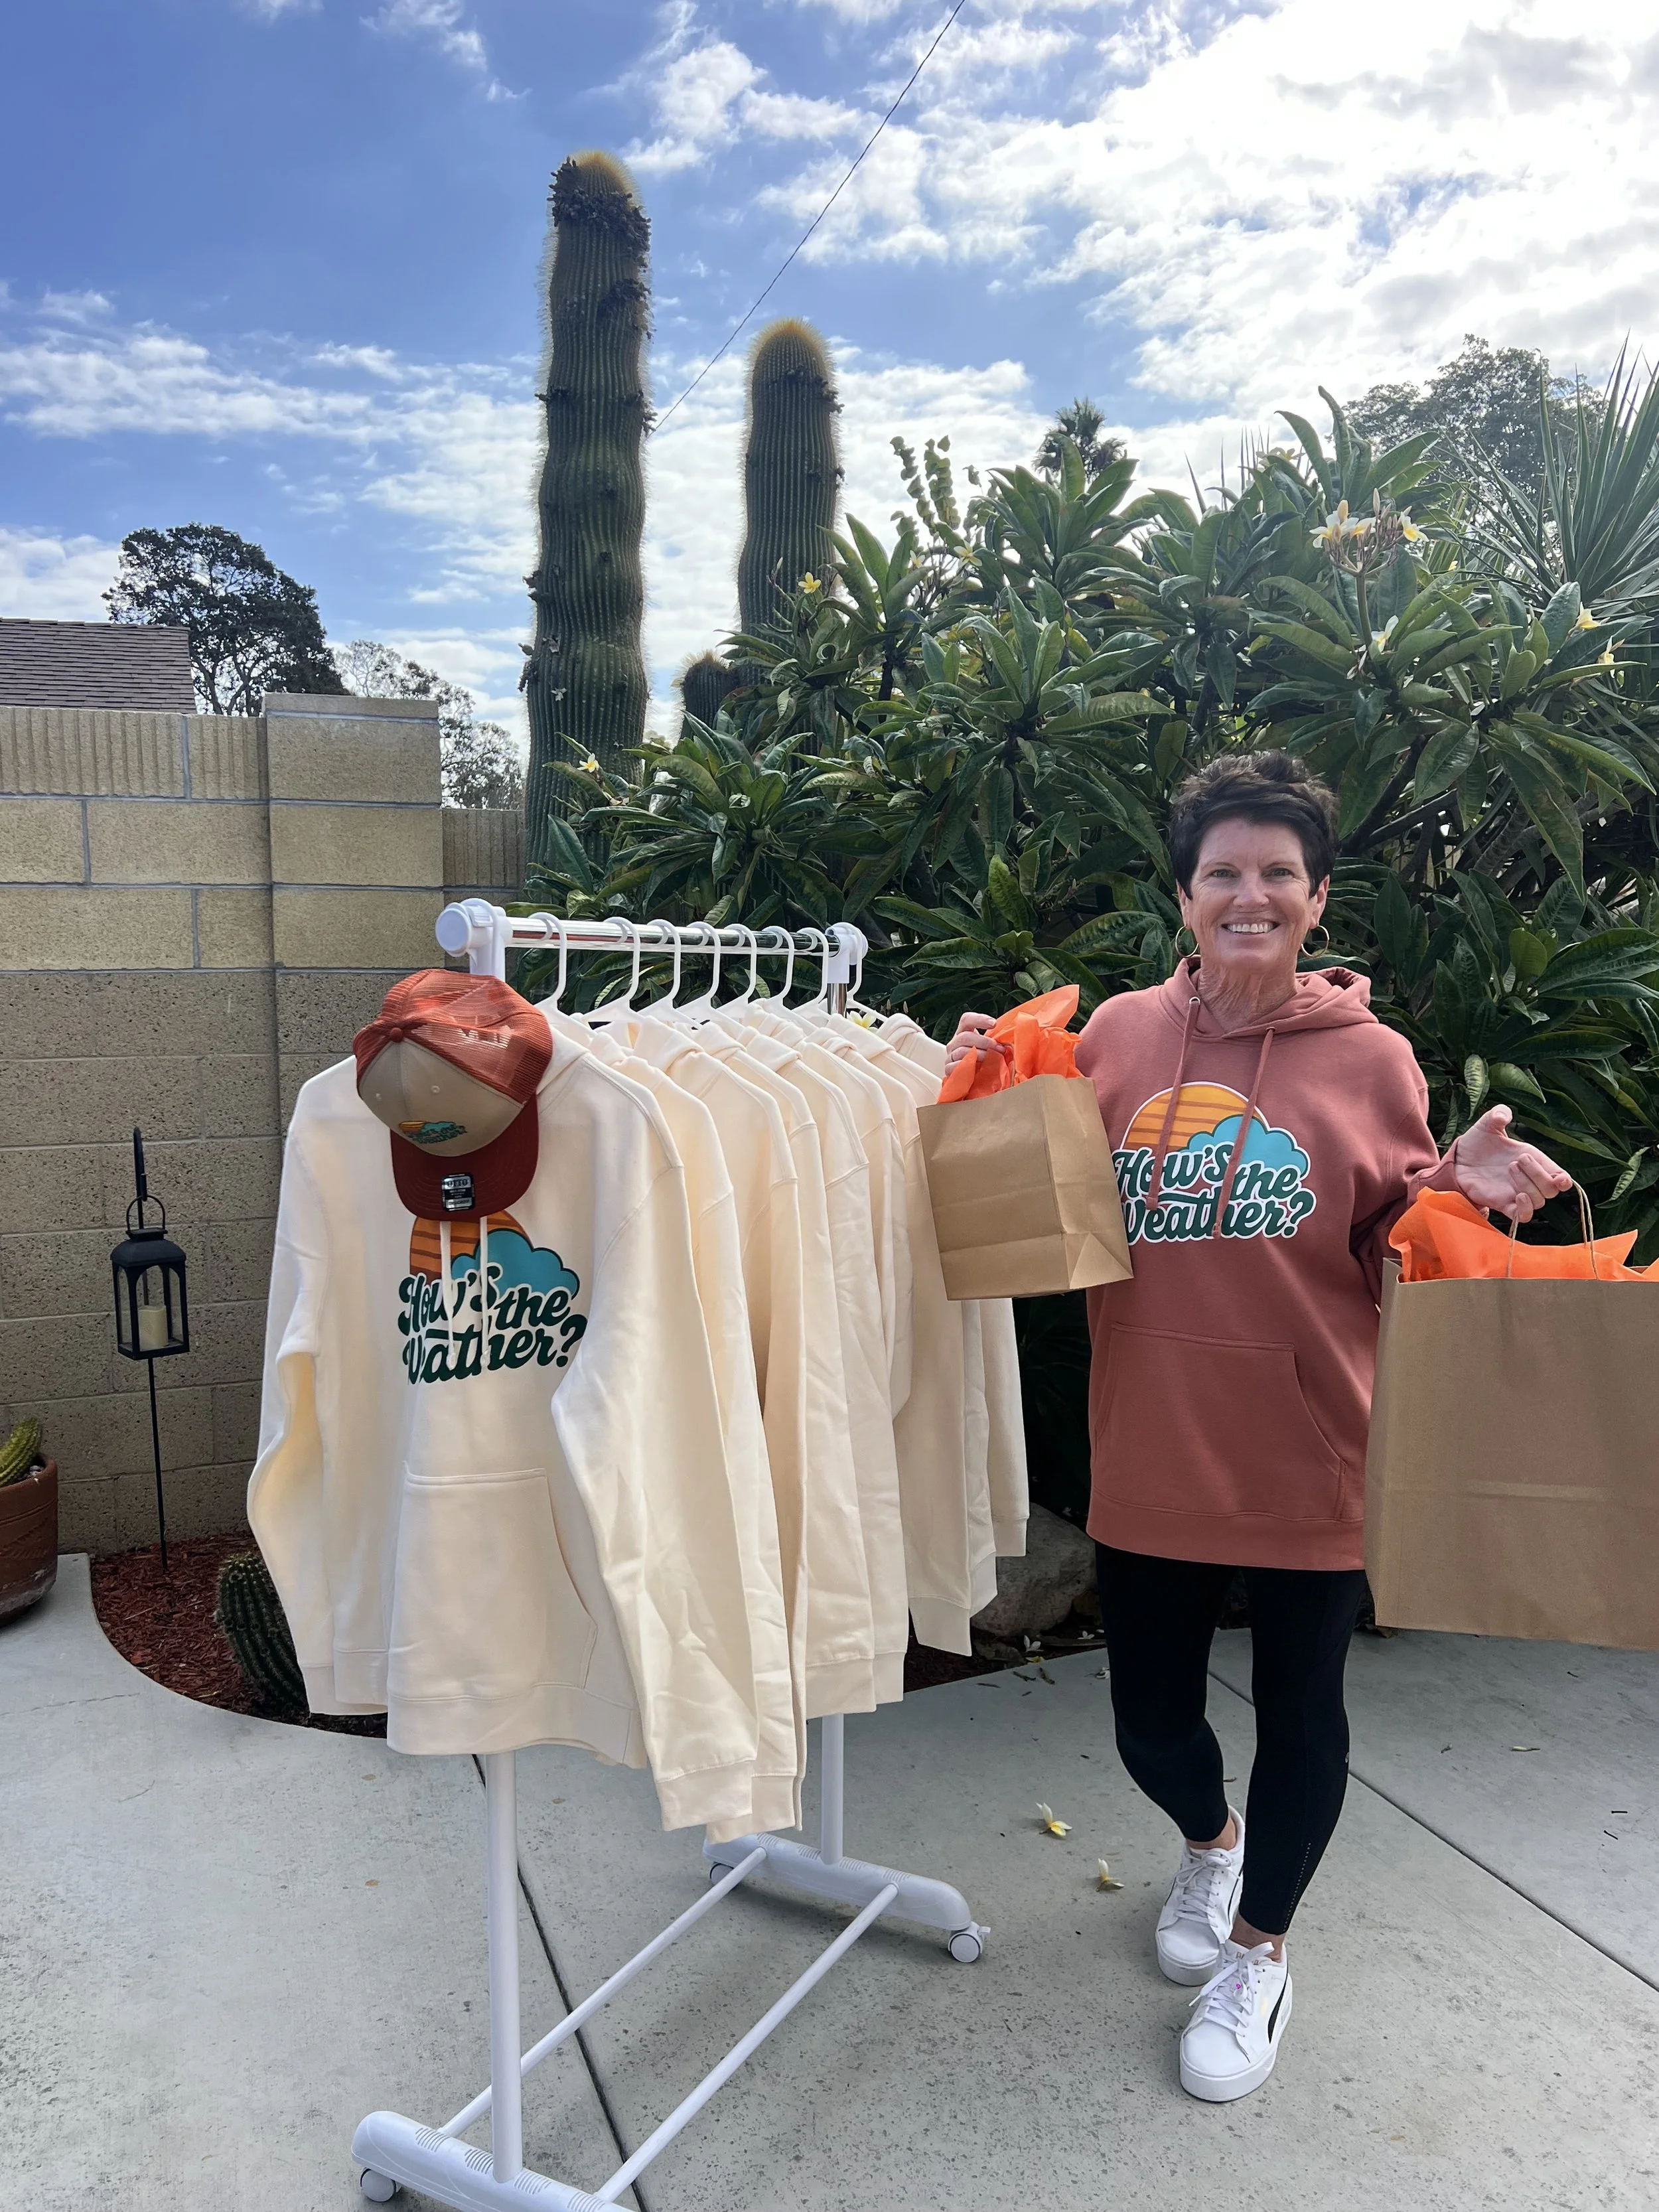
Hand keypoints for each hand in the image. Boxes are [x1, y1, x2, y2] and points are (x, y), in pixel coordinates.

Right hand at [945, 1009, 1008, 1070]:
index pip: (966, 1020)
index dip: (979, 1019)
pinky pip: (958, 1066)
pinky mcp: (949, 1070)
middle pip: (965, 1036)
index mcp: (962, 1033)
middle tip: (1000, 1049)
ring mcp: (950, 1056)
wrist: (967, 1079)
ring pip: (963, 1051)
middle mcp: (954, 1043)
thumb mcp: (984, 1048)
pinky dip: (970, 1067)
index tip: (994, 1024)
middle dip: (985, 1042)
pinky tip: (979, 1069)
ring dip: (981, 1055)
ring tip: (993, 1060)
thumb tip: (1008, 1040)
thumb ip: (991, 1041)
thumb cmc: (979, 1060)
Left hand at [1451, 1106, 1572, 1221]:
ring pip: (1539, 1201)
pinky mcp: (1503, 1204)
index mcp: (1534, 1160)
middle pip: (1550, 1189)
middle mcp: (1529, 1179)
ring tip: (1510, 1168)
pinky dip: (1525, 1210)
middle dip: (1538, 1174)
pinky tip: (1517, 1196)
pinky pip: (1522, 1216)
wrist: (1459, 1159)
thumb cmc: (1478, 1141)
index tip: (1560, 1178)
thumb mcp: (1488, 1124)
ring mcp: (1516, 1193)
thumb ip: (1498, 1113)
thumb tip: (1503, 1115)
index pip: (1559, 1176)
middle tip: (1517, 1159)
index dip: (1564, 1180)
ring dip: (1528, 1187)